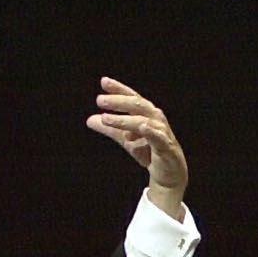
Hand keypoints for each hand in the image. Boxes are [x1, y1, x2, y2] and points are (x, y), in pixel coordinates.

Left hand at [87, 77, 187, 218]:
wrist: (168, 174)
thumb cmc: (149, 152)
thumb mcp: (125, 139)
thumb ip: (109, 129)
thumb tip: (89, 119)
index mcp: (145, 113)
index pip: (131, 97)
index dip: (118, 89)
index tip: (104, 81)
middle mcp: (155, 118)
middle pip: (137, 105)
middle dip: (118, 102)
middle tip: (99, 100)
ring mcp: (162, 132)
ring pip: (143, 122)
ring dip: (124, 120)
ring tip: (106, 118)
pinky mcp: (167, 148)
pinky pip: (159, 138)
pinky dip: (151, 132)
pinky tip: (142, 127)